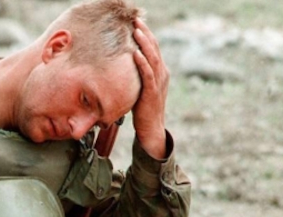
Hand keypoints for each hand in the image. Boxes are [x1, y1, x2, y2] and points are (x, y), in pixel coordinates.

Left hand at [132, 18, 168, 158]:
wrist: (150, 129)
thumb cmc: (142, 110)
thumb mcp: (139, 88)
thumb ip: (135, 76)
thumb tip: (121, 66)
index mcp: (159, 71)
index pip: (153, 48)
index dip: (146, 35)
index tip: (136, 23)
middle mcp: (161, 74)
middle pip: (154, 49)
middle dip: (145, 33)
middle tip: (136, 20)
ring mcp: (158, 83)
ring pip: (152, 58)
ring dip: (144, 44)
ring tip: (136, 31)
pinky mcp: (152, 93)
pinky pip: (148, 75)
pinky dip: (142, 63)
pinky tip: (135, 54)